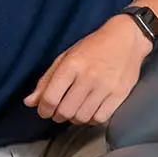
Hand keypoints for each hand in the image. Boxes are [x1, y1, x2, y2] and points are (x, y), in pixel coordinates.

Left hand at [25, 18, 145, 124]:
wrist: (128, 38)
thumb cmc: (95, 46)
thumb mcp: (66, 57)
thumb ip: (47, 80)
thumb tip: (29, 102)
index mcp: (72, 65)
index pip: (50, 98)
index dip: (43, 109)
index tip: (45, 110)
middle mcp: (88, 76)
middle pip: (65, 111)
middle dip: (58, 115)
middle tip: (60, 111)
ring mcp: (105, 86)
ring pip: (82, 117)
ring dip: (75, 118)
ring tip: (76, 110)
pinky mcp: (120, 94)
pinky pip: (100, 118)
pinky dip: (92, 119)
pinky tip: (91, 110)